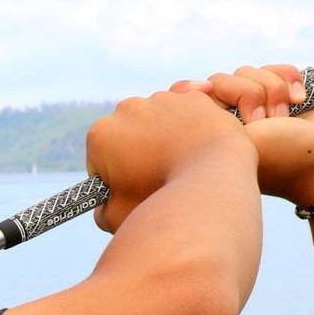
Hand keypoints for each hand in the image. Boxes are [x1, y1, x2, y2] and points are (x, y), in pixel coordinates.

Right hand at [86, 86, 254, 233]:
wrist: (213, 186)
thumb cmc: (161, 202)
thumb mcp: (117, 217)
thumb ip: (102, 209)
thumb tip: (104, 205)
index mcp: (101, 135)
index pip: (100, 159)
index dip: (114, 179)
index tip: (132, 192)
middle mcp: (127, 109)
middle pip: (128, 135)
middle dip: (138, 154)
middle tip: (158, 180)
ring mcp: (163, 99)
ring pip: (158, 121)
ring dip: (164, 138)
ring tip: (181, 167)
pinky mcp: (195, 98)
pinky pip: (188, 112)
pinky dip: (191, 127)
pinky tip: (197, 148)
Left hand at [180, 64, 313, 205]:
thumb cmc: (279, 156)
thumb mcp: (236, 139)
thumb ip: (209, 118)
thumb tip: (180, 93)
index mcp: (209, 133)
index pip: (190, 95)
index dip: (200, 90)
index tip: (207, 93)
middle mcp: (228, 119)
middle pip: (222, 79)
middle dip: (247, 92)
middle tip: (260, 121)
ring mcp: (254, 108)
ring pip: (250, 73)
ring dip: (273, 89)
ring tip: (284, 115)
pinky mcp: (280, 98)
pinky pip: (276, 70)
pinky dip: (289, 78)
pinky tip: (299, 100)